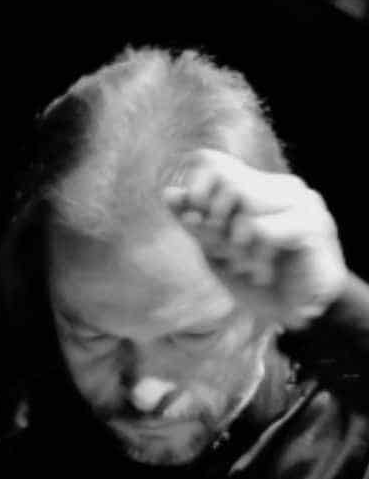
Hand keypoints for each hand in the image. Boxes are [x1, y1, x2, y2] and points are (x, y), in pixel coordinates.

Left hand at [163, 149, 347, 328]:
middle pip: (224, 183)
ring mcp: (299, 200)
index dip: (195, 193)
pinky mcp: (310, 223)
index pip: (210, 163)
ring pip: (241, 199)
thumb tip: (168, 193)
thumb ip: (196, 222)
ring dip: (233, 243)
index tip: (196, 226)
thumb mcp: (216, 251)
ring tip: (245, 267)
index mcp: (260, 185)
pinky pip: (259, 228)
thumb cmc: (258, 280)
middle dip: (213, 225)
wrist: (296, 316)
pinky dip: (253, 256)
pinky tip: (263, 273)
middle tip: (226, 257)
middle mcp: (281, 185)